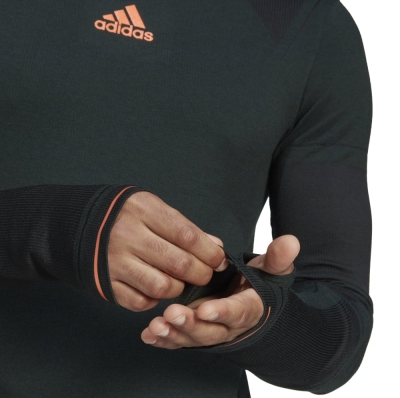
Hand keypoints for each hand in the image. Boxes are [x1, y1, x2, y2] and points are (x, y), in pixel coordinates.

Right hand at [108, 191, 227, 311]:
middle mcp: (127, 235)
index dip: (209, 252)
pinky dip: (154, 299)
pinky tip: (156, 288)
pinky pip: (140, 301)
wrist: (77, 223)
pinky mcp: (106, 283)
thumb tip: (215, 247)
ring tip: (180, 281)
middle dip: (201, 273)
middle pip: (178, 263)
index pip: (187, 235)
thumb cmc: (125, 215)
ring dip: (179, 288)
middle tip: (205, 274)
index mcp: (143, 210)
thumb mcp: (152, 209)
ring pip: (162, 286)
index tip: (219, 260)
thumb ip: (183, 227)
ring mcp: (115, 261)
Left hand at [140, 235, 299, 348]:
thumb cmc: (260, 284)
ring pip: (193, 337)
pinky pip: (181, 340)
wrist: (253, 303)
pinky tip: (149, 335)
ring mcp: (211, 330)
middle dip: (191, 325)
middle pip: (211, 330)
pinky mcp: (197, 332)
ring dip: (175, 333)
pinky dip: (164, 340)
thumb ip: (277, 258)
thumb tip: (290, 241)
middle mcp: (229, 325)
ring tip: (156, 325)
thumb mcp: (271, 270)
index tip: (205, 309)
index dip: (222, 312)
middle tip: (172, 314)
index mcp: (248, 308)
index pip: (237, 312)